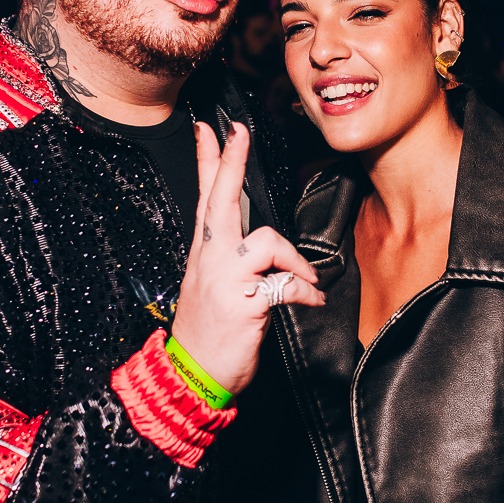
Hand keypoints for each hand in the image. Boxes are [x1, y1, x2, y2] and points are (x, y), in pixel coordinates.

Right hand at [170, 122, 323, 396]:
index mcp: (204, 252)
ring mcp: (224, 280)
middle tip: (237, 131)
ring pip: (266, 241)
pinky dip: (305, 292)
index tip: (209, 127)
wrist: (191, 375)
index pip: (205, 197)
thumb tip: (261, 240)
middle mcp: (210, 259)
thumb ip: (233, 258)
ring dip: (294, 260)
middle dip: (231, 162)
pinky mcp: (244, 303)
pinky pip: (285, 285)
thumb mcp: (213, 286)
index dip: (209, 160)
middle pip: (221, 200)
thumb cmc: (209, 332)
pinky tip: (312, 301)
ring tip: (307, 280)